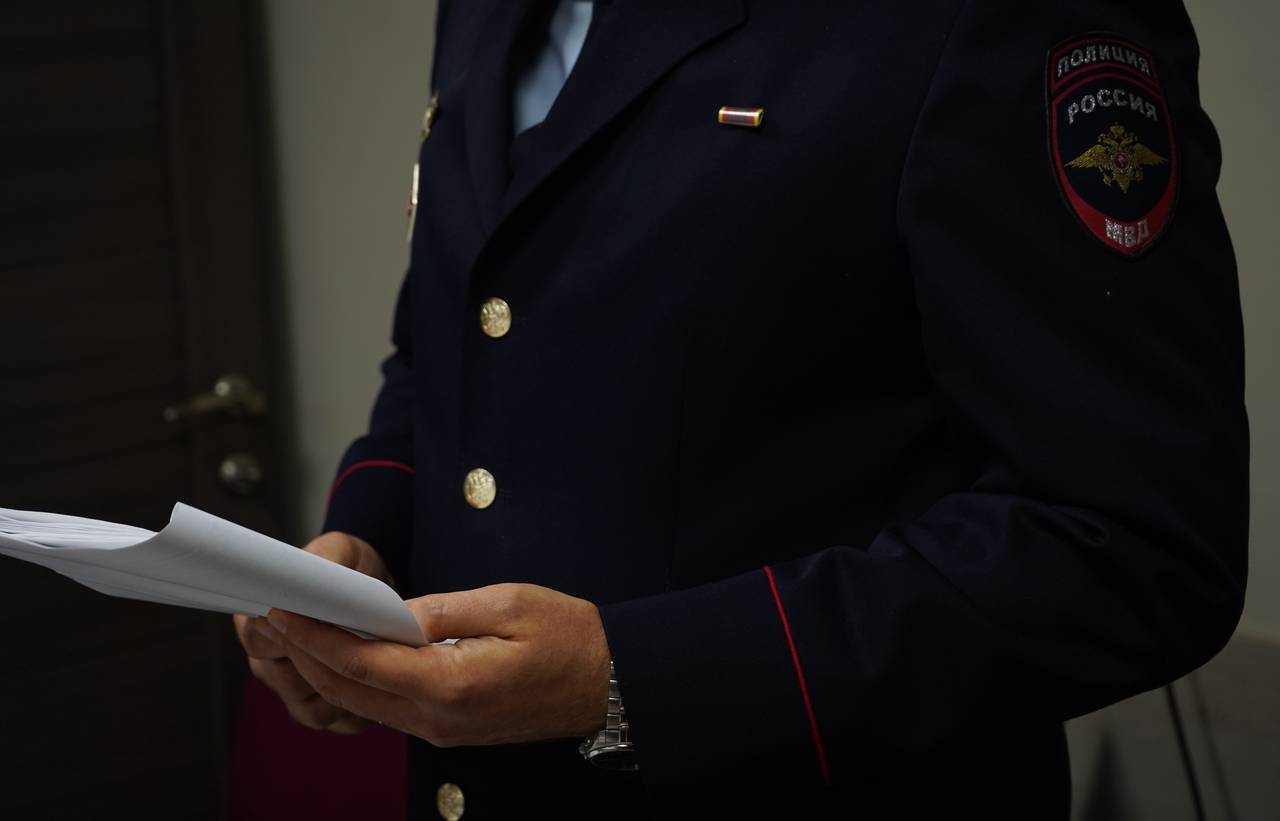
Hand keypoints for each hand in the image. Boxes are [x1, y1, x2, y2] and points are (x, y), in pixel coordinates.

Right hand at [232, 531, 393, 733]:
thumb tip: (313, 576)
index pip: (257, 636)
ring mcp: (289, 688)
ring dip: (345, 693)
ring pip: (309, 708)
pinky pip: (334, 723)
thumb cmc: (348, 569)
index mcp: (258, 618)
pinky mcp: (317, 708)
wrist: (370, 592)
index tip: (321, 626)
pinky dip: (358, 713)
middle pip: (285, 679)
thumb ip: (324, 563)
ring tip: (378, 669)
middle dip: (325, 666)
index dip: (288, 635)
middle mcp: (266, 658)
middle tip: (365, 647)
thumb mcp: (338, 553)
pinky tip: (381, 690)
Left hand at [265, 583, 611, 746]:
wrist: (610, 686)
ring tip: (297, 631)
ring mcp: (441, 731)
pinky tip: (345, 655)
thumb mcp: (510, 603)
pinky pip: (387, 709)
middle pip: (348, 690)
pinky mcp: (448, 730)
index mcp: (451, 683)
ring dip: (324, 671)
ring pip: (362, 705)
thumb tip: (391, 611)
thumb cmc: (570, 638)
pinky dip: (356, 683)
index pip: (361, 661)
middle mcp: (438, 718)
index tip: (283, 606)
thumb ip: (443, 608)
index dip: (315, 633)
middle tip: (274, 615)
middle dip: (304, 653)